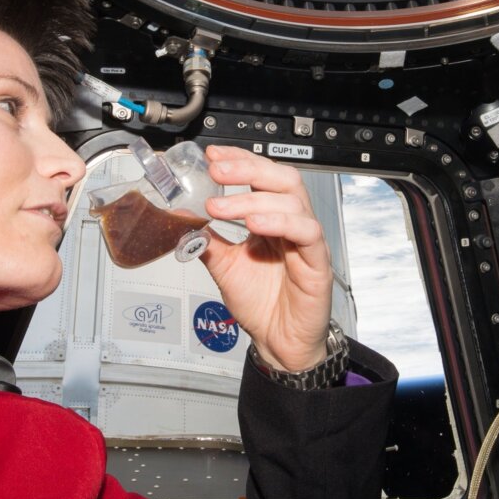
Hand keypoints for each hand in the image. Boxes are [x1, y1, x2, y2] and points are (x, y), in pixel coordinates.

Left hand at [198, 146, 333, 372]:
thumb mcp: (224, 266)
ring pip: (291, 200)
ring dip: (253, 198)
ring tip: (221, 207)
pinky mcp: (317, 262)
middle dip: (248, 168)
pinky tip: (255, 224)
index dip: (239, 161)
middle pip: (281, 178)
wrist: (278, 342)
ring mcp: (306, 241)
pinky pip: (307, 232)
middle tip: (217, 170)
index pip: (261, 176)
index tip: (212, 156)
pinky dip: (280, 222)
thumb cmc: (261, 304)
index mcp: (271, 219)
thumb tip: (181, 218)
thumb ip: (206, 240)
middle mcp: (290, 224)